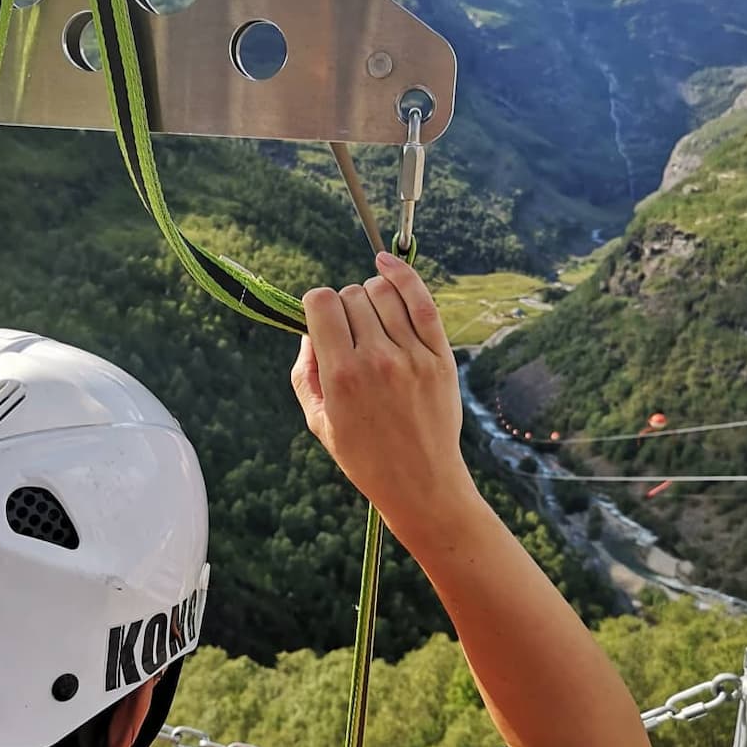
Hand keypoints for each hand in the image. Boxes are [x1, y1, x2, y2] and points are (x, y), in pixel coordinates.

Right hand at [291, 252, 474, 532]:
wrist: (421, 483)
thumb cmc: (365, 457)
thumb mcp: (319, 421)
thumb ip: (306, 373)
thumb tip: (310, 331)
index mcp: (341, 375)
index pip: (320, 303)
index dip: (316, 305)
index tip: (322, 320)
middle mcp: (376, 359)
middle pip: (350, 295)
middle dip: (343, 305)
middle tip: (350, 333)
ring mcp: (412, 355)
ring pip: (382, 292)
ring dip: (370, 294)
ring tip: (372, 316)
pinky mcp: (440, 355)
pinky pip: (421, 299)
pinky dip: (402, 274)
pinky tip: (385, 263)